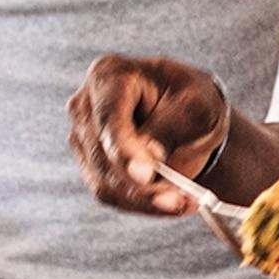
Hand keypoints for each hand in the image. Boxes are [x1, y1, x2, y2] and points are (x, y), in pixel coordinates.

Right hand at [68, 54, 231, 230]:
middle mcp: (86, 105)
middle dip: (142, 184)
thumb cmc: (193, 100)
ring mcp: (82, 136)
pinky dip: (140, 204)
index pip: (109, 118)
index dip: (124, 150)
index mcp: (109, 75)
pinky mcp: (90, 164)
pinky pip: (108, 193)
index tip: (145, 175)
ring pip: (103, 181)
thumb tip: (149, 157)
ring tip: (185, 202)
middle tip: (182, 199)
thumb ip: (170, 126)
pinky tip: (171, 203)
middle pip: (102, 155)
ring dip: (144, 200)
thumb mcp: (196, 105)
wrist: (189, 116)